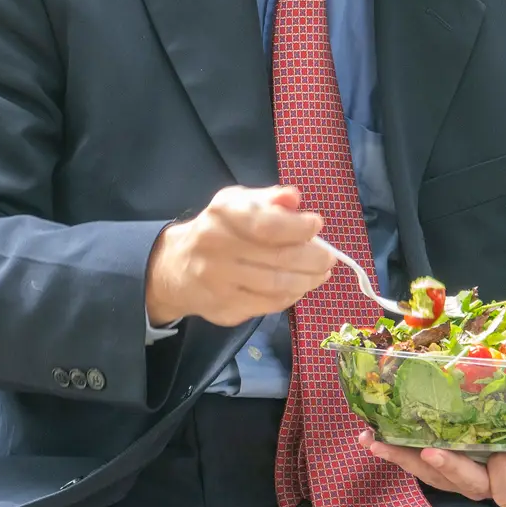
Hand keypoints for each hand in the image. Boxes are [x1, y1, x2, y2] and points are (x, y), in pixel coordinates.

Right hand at [144, 186, 335, 328]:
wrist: (175, 268)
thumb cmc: (216, 230)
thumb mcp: (236, 203)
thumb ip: (268, 199)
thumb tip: (295, 198)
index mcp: (222, 216)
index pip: (266, 225)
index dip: (298, 228)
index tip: (317, 225)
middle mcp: (217, 248)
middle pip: (278, 259)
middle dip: (313, 259)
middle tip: (329, 257)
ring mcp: (220, 282)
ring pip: (277, 286)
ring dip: (308, 280)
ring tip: (322, 273)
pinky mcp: (225, 308)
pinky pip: (269, 305)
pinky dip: (291, 296)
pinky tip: (300, 287)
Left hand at [358, 361, 505, 506]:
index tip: (505, 453)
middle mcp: (487, 476)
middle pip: (468, 485)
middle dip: (449, 470)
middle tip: (430, 452)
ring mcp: (459, 470)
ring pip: (432, 474)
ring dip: (405, 458)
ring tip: (379, 442)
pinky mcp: (436, 458)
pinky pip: (412, 459)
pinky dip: (392, 447)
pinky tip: (368, 434)